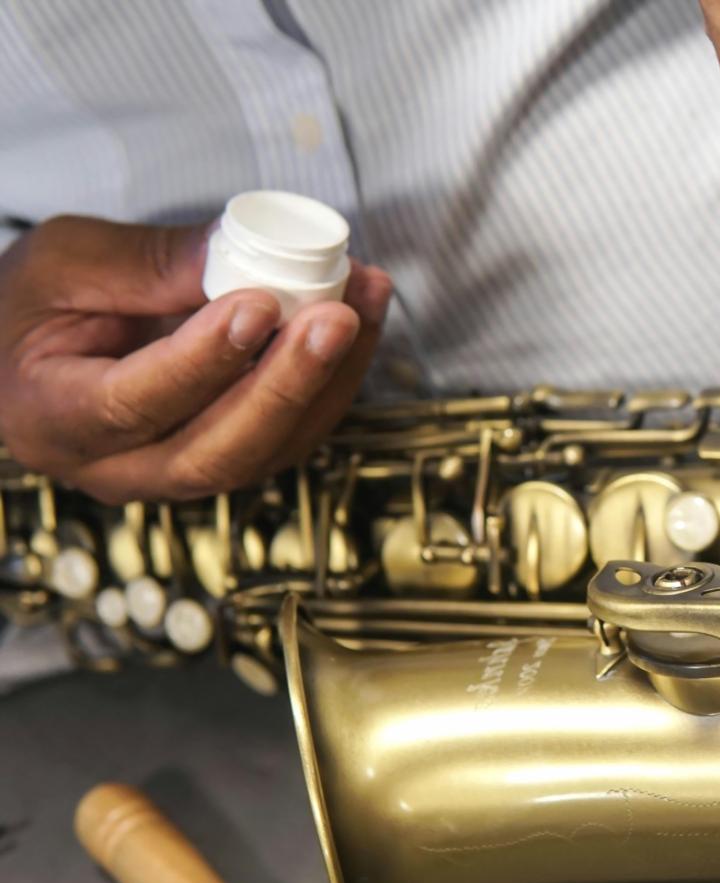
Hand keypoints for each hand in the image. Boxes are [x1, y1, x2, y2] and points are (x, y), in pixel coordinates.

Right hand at [0, 215, 391, 502]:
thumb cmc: (29, 307)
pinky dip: (336, 375)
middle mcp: (119, 467)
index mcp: (53, 419)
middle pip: (217, 451)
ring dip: (330, 376)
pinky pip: (292, 433)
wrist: (26, 353)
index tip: (257, 305)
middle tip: (336, 316)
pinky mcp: (229, 457)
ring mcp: (179, 473)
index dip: (203, 360)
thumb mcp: (64, 263)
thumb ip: (147, 263)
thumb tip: (242, 249)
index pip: (133, 403)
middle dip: (288, 383)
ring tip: (363, 298)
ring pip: (268, 449)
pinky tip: (362, 314)